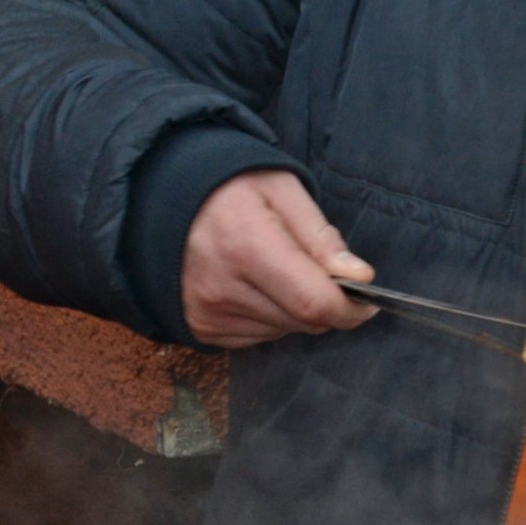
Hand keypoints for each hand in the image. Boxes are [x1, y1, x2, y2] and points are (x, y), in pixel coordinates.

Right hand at [179, 171, 374, 347]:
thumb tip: (358, 276)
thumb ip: (321, 236)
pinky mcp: (198, 328)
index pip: (313, 303)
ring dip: (294, 310)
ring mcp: (206, 313)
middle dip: (324, 305)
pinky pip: (255, 337)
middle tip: (321, 275)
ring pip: (281, 332)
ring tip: (277, 271)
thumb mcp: (282, 189)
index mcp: (247, 247)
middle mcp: (222, 289)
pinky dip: (268, 318)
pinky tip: (255, 286)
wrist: (160, 198)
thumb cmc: (228, 187)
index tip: (364, 300)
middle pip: (301, 322)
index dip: (349, 309)